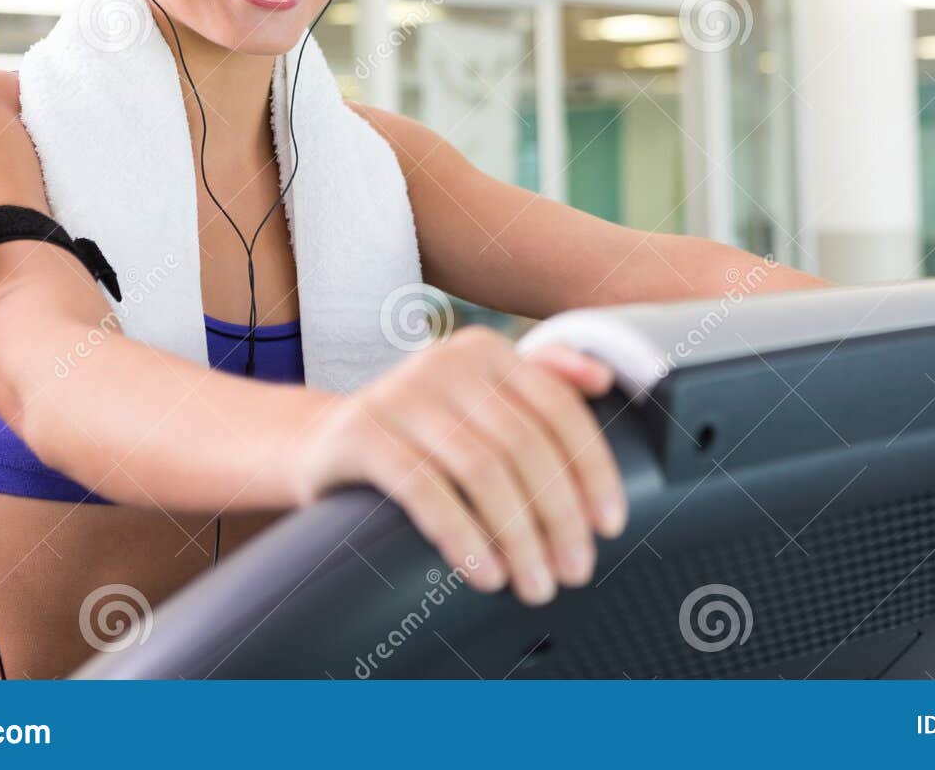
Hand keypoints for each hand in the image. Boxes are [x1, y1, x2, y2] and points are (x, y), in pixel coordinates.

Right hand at [290, 326, 627, 605]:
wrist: (324, 445)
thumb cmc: (421, 433)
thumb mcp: (480, 399)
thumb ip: (543, 383)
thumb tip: (605, 380)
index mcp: (487, 350)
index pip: (559, 409)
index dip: (592, 470)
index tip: (610, 525)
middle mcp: (447, 361)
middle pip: (525, 445)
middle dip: (560, 517)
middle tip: (575, 570)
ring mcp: (400, 393)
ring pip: (482, 470)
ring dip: (519, 537)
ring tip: (536, 584)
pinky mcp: (361, 433)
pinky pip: (425, 491)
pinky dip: (464, 538)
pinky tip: (487, 575)